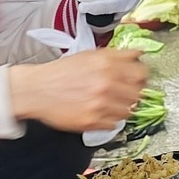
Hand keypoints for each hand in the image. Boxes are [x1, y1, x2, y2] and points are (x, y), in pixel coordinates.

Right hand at [6, 49, 149, 131]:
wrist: (36, 90)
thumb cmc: (62, 72)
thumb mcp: (90, 55)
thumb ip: (118, 54)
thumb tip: (139, 53)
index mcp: (107, 65)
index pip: (141, 73)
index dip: (140, 77)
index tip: (136, 80)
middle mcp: (106, 84)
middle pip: (137, 94)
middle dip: (132, 93)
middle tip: (121, 93)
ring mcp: (100, 104)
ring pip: (128, 111)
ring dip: (121, 108)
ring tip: (108, 103)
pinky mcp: (92, 121)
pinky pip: (114, 124)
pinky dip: (109, 120)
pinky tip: (99, 112)